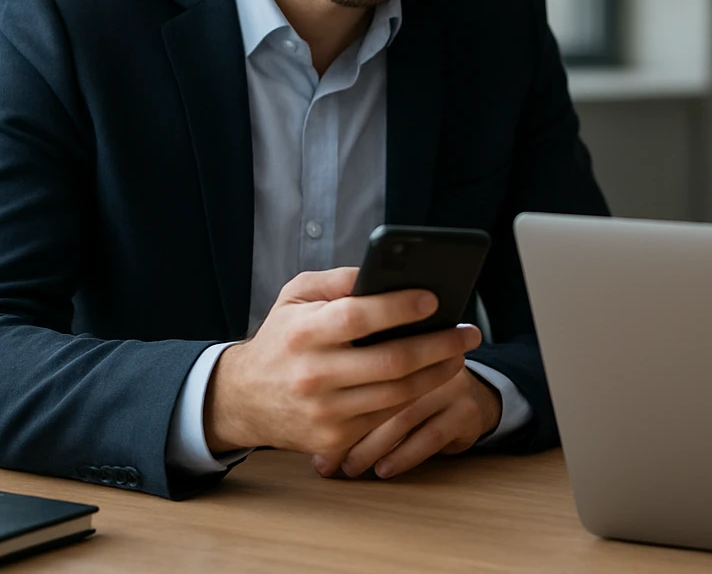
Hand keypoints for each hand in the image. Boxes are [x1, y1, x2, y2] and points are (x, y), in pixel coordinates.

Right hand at [203, 268, 480, 456]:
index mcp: (303, 333)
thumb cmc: (281, 338)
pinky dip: (417, 397)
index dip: (399, 308)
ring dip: (438, 373)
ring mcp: (324, 412)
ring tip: (460, 353)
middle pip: (391, 362)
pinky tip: (434, 377)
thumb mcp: (295, 296)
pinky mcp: (334, 439)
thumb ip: (339, 280)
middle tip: (469, 332)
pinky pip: (387, 417)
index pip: (357, 317)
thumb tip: (384, 271)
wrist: (242, 399)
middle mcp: (313, 375)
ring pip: (398, 394)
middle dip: (440, 345)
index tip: (433, 298)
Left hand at [317, 366, 503, 479]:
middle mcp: (429, 357)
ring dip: (374, 447)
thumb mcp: (387, 381)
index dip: (336, 401)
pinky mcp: (467, 410)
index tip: (315, 433)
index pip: (366, 366)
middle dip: (351, 431)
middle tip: (330, 460)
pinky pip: (432, 435)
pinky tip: (384, 468)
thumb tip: (312, 440)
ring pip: (405, 415)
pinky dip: (404, 455)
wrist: (472, 397)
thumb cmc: (415, 393)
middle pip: (384, 391)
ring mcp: (451, 383)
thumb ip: (353, 393)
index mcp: (403, 342)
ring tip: (353, 467)